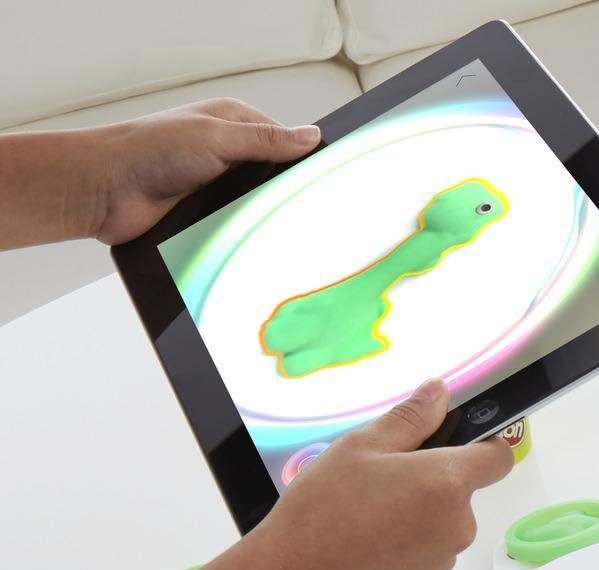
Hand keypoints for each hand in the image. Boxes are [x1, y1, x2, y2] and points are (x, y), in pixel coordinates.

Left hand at [93, 100, 320, 243]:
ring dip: (261, 219)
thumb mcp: (215, 137)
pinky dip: (243, 237)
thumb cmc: (147, 151)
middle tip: (299, 211)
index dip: (302, 162)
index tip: (321, 181)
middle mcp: (228, 155)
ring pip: (258, 208)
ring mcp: (218, 189)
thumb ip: (265, 140)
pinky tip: (250, 242)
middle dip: (283, 196)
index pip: (285, 143)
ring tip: (272, 229)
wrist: (104, 192)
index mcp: (233, 125)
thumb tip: (309, 136)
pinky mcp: (208, 218)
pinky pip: (238, 230)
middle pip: (275, 179)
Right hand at [251, 379, 513, 569]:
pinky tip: (366, 536)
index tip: (453, 438)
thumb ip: (411, 418)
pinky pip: (426, 546)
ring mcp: (442, 556)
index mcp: (448, 483)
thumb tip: (440, 393)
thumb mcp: (362, 446)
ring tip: (368, 507)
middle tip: (383, 473)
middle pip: (463, 489)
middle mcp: (457, 523)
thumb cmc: (324, 506)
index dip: (483, 443)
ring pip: (443, 519)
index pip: (498, 458)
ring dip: (418, 509)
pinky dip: (407, 537)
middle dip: (433, 477)